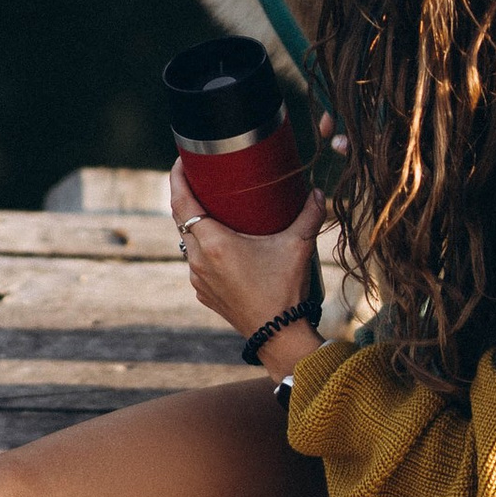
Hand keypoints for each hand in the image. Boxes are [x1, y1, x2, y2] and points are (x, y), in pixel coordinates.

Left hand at [168, 164, 326, 347]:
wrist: (277, 336)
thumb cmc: (284, 290)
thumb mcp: (298, 246)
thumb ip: (310, 214)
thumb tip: (318, 192)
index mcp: (214, 243)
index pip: (182, 202)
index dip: (177, 178)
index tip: (182, 161)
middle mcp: (198, 260)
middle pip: (181, 219)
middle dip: (187, 196)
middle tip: (201, 178)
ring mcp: (198, 278)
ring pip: (187, 242)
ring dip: (195, 224)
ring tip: (211, 209)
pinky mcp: (204, 292)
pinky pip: (196, 262)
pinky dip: (202, 248)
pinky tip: (219, 244)